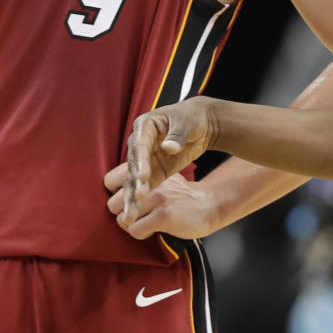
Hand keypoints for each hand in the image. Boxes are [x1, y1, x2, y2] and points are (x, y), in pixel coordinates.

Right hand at [105, 99, 217, 227]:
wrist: (201, 124)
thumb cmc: (192, 118)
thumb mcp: (188, 123)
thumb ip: (177, 136)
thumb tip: (168, 148)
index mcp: (145, 126)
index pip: (140, 145)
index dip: (140, 161)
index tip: (143, 176)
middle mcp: (139, 143)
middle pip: (133, 164)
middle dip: (134, 183)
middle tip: (137, 199)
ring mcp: (144, 158)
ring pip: (134, 179)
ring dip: (133, 196)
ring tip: (131, 214)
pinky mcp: (152, 171)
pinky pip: (143, 186)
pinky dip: (140, 200)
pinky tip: (136, 214)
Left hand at [108, 174, 223, 240]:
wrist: (209, 204)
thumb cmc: (179, 195)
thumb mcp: (159, 178)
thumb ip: (138, 182)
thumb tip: (112, 194)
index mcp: (145, 170)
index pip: (109, 180)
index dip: (114, 194)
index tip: (127, 201)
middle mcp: (148, 181)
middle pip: (112, 204)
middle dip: (122, 214)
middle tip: (138, 216)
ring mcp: (156, 198)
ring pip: (122, 219)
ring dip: (132, 226)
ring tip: (146, 223)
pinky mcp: (163, 216)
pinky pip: (136, 231)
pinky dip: (143, 234)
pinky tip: (155, 230)